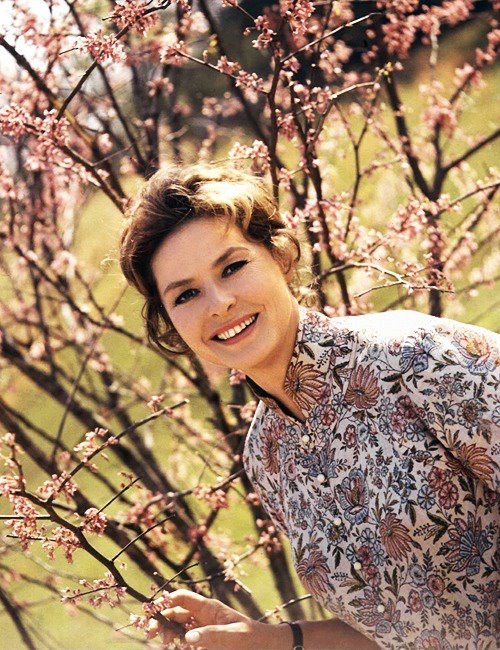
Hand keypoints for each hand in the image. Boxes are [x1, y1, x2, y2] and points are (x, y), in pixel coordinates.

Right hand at [147, 589, 284, 649]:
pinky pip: (185, 639)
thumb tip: (187, 638)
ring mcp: (203, 629)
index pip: (182, 598)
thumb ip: (211, 636)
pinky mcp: (204, 643)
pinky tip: (173, 647)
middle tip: (151, 634)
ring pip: (177, 627)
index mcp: (209, 608)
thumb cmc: (252, 640)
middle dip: (161, 620)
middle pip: (175, 613)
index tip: (152, 612)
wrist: (266, 649)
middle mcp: (203, 616)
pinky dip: (176, 642)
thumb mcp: (233, 637)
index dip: (165, 601)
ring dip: (167, 632)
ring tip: (164, 643)